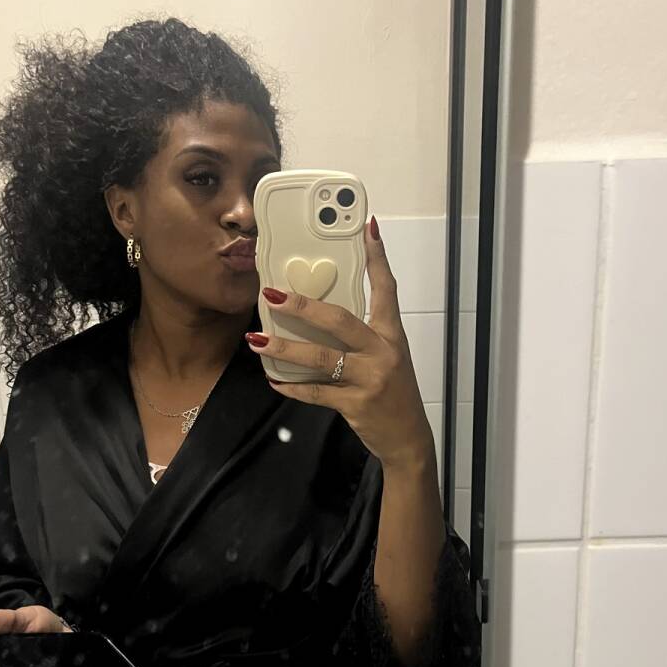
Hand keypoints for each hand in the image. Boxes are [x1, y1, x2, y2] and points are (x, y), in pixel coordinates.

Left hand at [248, 216, 435, 470]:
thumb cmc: (394, 392)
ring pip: (321, 358)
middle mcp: (382, 353)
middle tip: (273, 295)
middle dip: (304, 307)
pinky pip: (315, 392)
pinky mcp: (354, 404)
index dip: (377, 258)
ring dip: (285, 348)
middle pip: (340, 321)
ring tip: (258, 340)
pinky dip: (291, 386)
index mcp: (391, 336)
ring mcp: (369, 379)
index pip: (385, 289)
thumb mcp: (387, 357)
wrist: (408, 438)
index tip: (367, 228)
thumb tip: (319, 313)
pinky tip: (274, 379)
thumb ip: (362, 336)